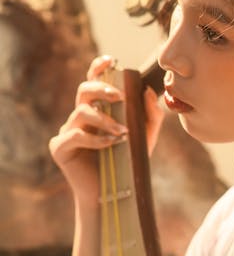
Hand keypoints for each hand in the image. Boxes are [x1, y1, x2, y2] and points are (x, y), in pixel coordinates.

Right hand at [49, 55, 163, 206]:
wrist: (112, 195)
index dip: (99, 67)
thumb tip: (148, 90)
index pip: (94, 81)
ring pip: (82, 112)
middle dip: (102, 88)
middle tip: (120, 96)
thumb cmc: (126, 164)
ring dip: (105, 120)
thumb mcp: (145, 138)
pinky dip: (95, 138)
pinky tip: (110, 145)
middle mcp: (80, 117)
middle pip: (84, 90)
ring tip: (121, 133)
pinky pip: (75, 134)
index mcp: (97, 110)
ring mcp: (67, 131)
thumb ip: (151, 115)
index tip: (112, 60)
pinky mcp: (60, 147)